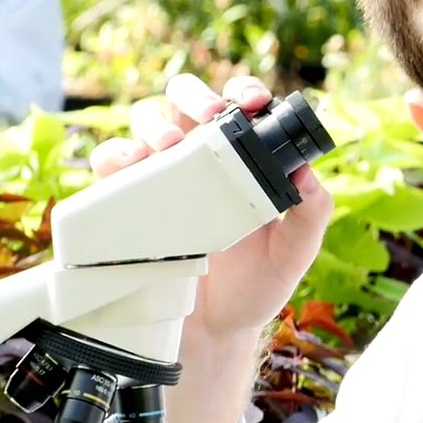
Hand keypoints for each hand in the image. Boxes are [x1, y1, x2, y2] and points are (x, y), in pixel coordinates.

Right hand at [90, 75, 332, 342]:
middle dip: (197, 97)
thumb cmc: (256, 284)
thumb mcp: (293, 252)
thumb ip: (311, 215)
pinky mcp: (126, 198)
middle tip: (212, 118)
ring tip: (170, 146)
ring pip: (146, 120)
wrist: (214, 330)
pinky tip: (133, 166)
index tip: (253, 102)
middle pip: (187, 99)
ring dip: (155, 122)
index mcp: (242, 157)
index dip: (244, 92)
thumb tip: (308, 173)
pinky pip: (111, 161)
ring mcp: (160, 175)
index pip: (240, 106)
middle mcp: (199, 156)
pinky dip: (117, 155)